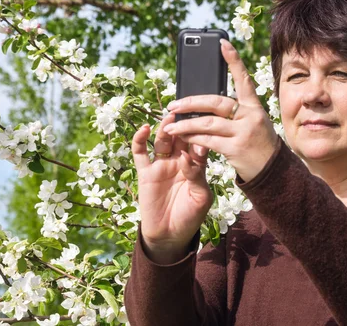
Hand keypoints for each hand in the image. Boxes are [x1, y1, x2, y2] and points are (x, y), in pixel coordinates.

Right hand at [131, 114, 212, 262]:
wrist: (170, 235)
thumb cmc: (190, 216)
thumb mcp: (201, 197)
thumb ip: (197, 175)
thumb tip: (186, 157)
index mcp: (196, 165)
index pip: (199, 144)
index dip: (202, 134)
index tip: (206, 123)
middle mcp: (178, 161)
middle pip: (181, 137)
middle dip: (184, 125)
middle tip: (187, 112)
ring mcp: (161, 165)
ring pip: (162, 141)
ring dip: (165, 128)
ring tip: (170, 118)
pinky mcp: (145, 172)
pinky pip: (140, 152)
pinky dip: (140, 139)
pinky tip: (144, 128)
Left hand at [163, 39, 278, 182]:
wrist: (272, 171)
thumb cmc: (257, 144)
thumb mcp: (252, 123)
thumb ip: (234, 112)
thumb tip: (202, 104)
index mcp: (255, 107)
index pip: (244, 79)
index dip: (233, 60)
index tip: (222, 43)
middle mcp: (250, 116)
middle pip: (215, 101)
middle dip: (191, 102)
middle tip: (173, 104)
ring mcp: (243, 132)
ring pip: (207, 122)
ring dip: (185, 123)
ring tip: (170, 124)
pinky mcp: (235, 149)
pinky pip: (207, 140)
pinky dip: (191, 138)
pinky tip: (182, 138)